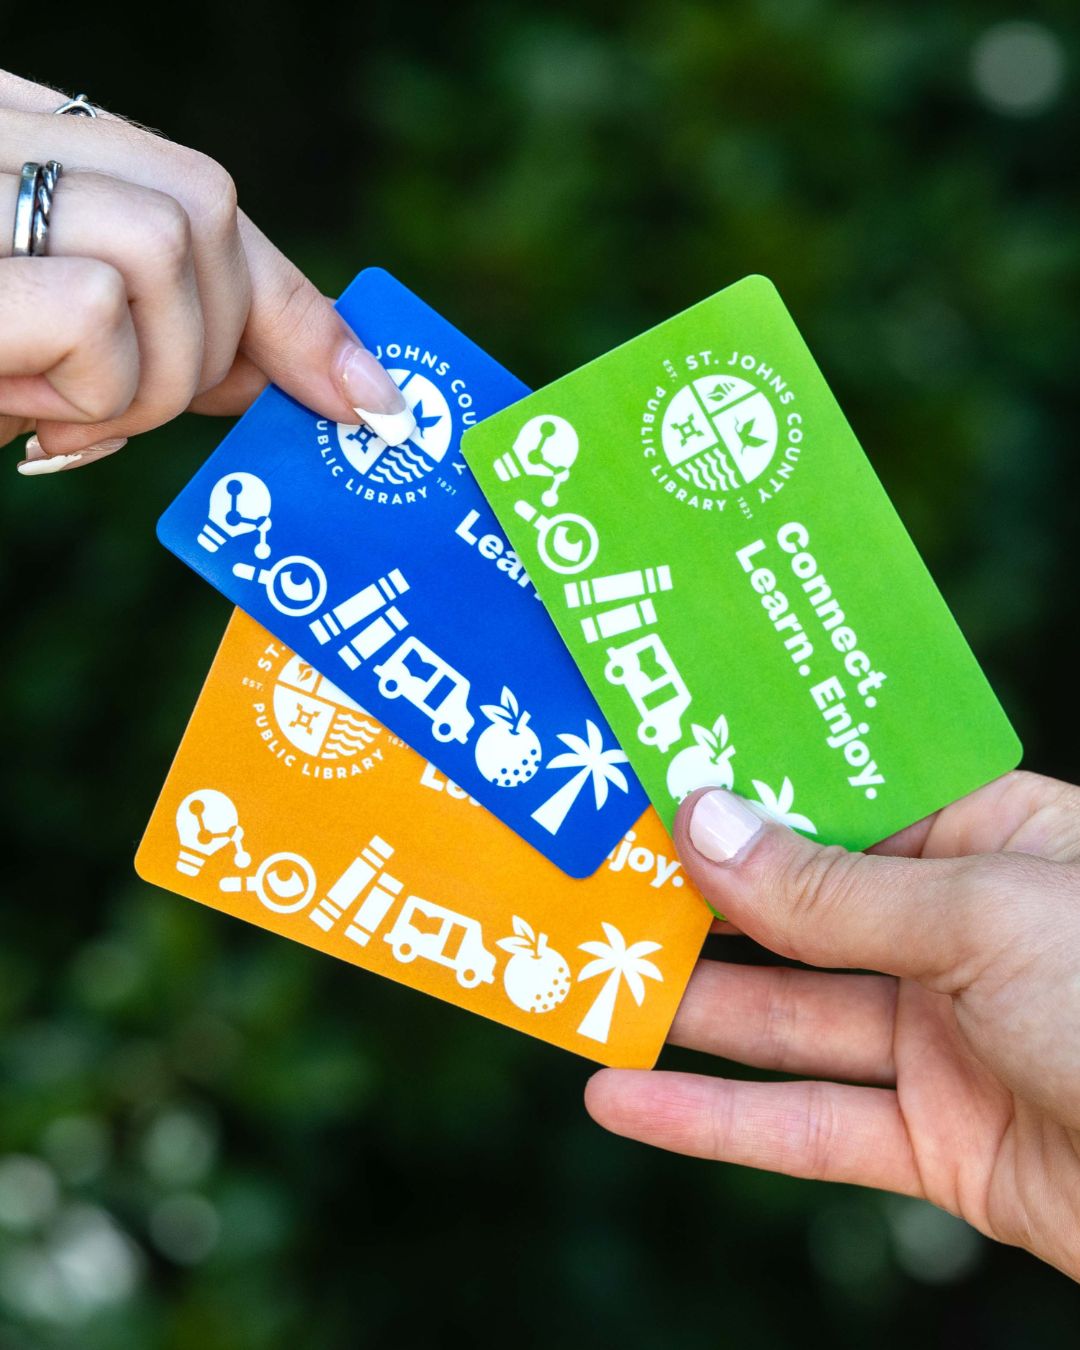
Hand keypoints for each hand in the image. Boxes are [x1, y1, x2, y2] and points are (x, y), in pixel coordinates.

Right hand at [0, 70, 413, 474]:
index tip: (362, 393)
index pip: (201, 195)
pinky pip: (94, 306)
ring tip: (69, 419)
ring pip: (164, 246)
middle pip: (205, 206)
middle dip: (215, 346)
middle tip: (131, 414)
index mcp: (24, 140)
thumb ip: (177, 340)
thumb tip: (323, 372)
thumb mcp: (66, 356)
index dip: (293, 304)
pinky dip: (91, 393)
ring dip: (148, 380)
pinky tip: (33, 416)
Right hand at [585, 771, 1079, 1280]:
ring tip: (582, 981)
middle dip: (695, 901)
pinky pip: (806, 1125)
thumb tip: (705, 823)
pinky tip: (624, 1100)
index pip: (838, 798)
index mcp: (986, 839)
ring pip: (786, 1017)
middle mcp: (955, 932)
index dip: (742, 789)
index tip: (643, 771)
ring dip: (684, 1008)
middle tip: (585, 877)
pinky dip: (713, 1119)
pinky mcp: (932, 1141)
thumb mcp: (982, 918)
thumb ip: (833, 889)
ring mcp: (941, 1038)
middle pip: (798, 910)